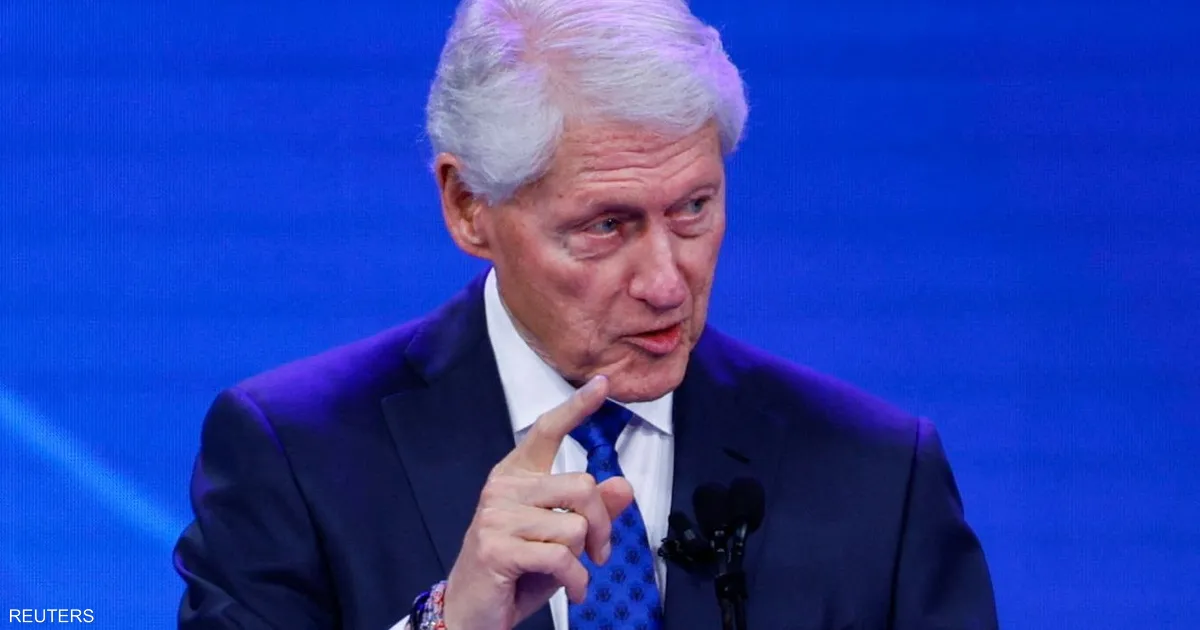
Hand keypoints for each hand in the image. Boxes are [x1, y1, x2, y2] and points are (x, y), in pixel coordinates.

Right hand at [441, 375, 635, 629]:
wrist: (472, 613)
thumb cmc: (518, 572)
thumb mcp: (561, 540)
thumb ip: (593, 512)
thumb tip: (624, 486)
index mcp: (517, 475)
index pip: (547, 431)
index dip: (576, 407)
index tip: (602, 384)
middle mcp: (503, 487)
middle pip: (582, 486)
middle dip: (602, 525)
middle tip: (600, 554)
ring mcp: (496, 516)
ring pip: (574, 525)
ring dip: (584, 559)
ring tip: (573, 575)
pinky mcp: (496, 548)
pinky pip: (561, 557)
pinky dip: (576, 581)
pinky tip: (573, 592)